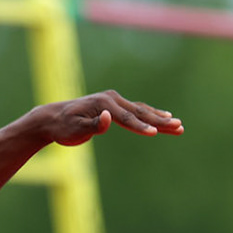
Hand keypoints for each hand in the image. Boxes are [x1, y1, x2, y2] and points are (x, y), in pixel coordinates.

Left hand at [40, 90, 182, 145]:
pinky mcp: (114, 106)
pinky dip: (151, 114)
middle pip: (140, 113)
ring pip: (141, 111)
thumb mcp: (74, 129)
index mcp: (104, 104)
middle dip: (160, 121)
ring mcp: (114, 101)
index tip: (156, 133)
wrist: (52, 118)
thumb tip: (108, 117)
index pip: (126, 118)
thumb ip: (93, 126)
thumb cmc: (62, 127)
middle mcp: (111, 99)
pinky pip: (136, 111)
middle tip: (180, 127)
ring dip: (160, 118)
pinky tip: (164, 116)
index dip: (141, 127)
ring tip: (178, 124)